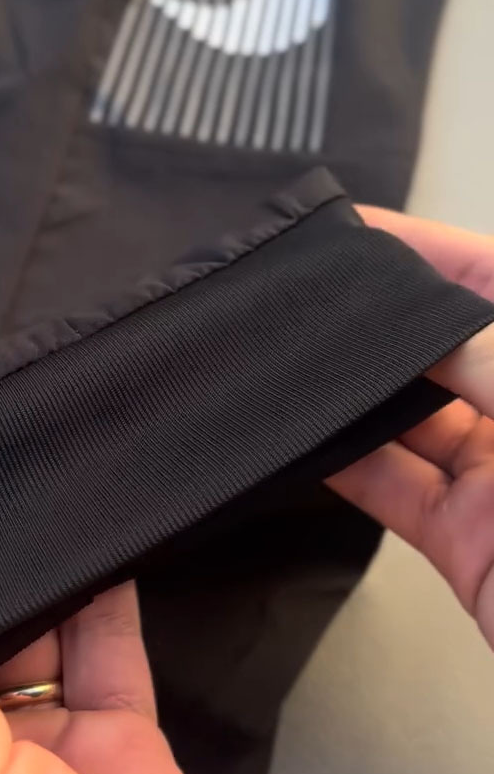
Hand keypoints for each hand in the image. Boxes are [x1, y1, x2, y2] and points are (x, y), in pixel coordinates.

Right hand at [330, 208, 493, 647]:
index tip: (364, 232)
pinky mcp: (470, 542)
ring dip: (360, 396)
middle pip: (453, 350)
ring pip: (417, 420)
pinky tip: (315, 439)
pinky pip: (399, 488)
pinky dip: (352, 464)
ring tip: (304, 362)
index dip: (434, 252)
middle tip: (319, 298)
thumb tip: (433, 333)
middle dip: (387, 324)